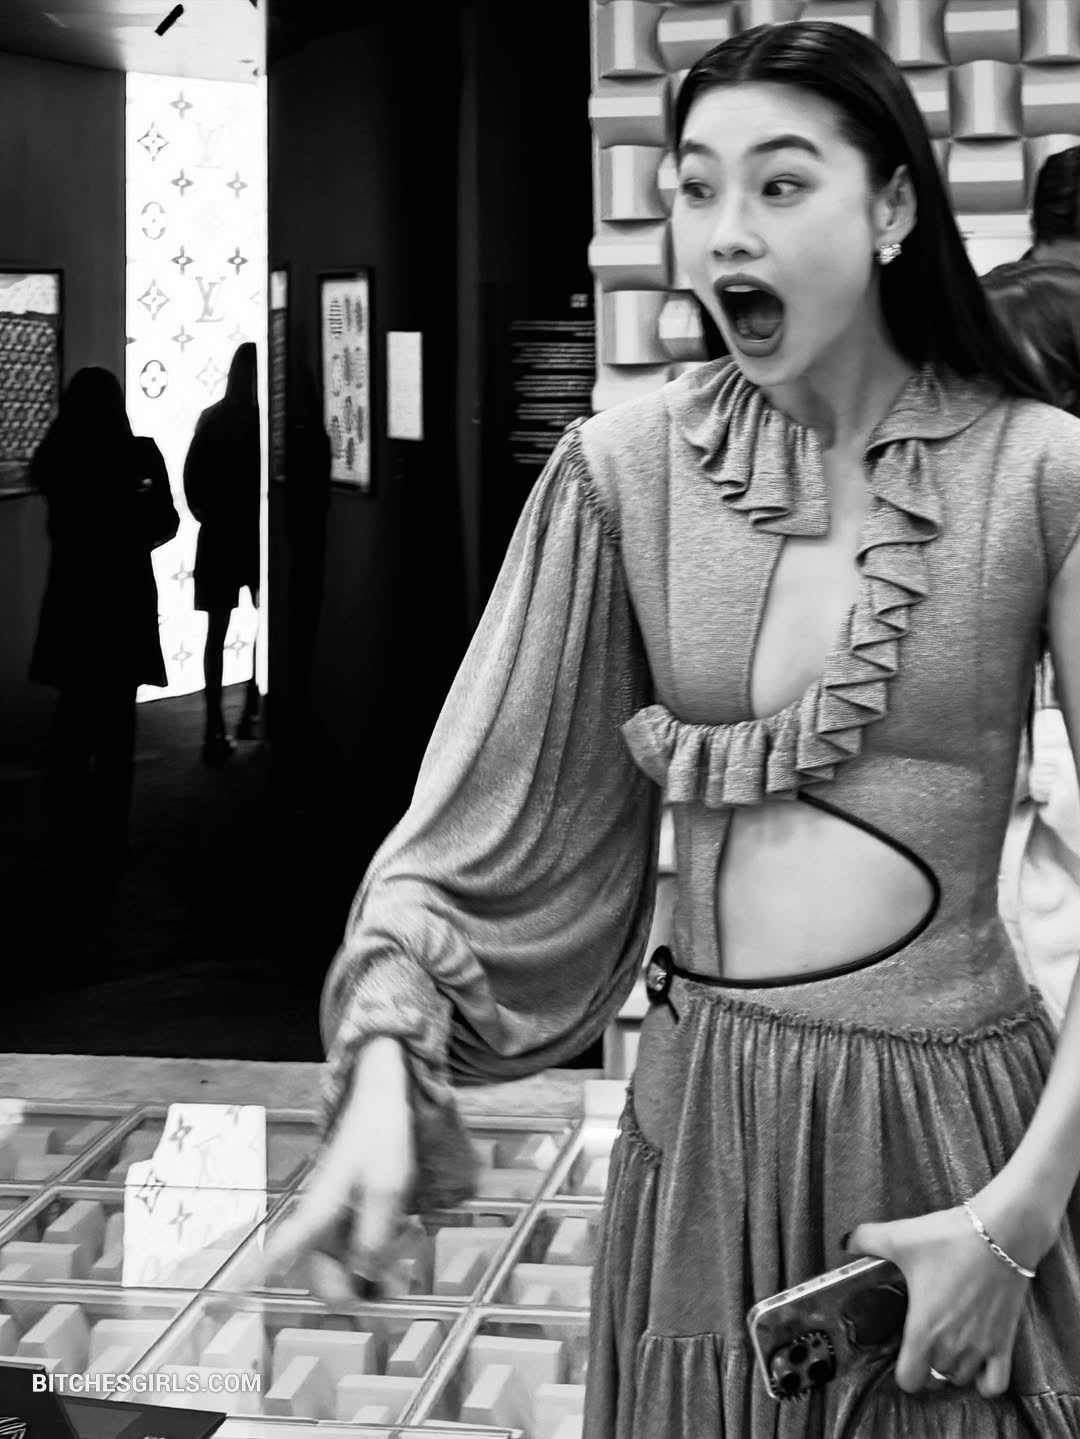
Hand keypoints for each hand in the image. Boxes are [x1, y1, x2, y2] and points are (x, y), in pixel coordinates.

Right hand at [261, 1037, 414, 1301]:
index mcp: (316, 1212)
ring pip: (341, 1267)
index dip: (246, 1281)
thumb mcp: (387, 1188)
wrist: (382, 1100)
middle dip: (351, 1292)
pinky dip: (375, 1259)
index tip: (216, 1306)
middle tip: (389, 1293)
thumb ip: (375, 1237)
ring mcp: (332, 1219)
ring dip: (368, 1277)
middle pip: (321, 1277)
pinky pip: (354, 1251)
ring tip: (398, 1272)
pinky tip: (398, 1249)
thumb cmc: (380, 1137)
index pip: (275, 1253)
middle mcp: (317, 1220)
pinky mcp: (347, 1215)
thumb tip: (363, 1278)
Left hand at [848, 1196, 1040, 1398]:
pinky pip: (996, 1383)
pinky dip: (985, 1381)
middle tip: (923, 1342)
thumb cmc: (950, 1239)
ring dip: (952, 1369)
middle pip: (935, 1379)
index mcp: (923, 1329)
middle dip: (926, 1365)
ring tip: (946, 1345)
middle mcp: (952, 1346)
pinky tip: (977, 1363)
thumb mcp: (899, 1236)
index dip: (903, 1373)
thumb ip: (866, 1240)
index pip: (909, 1380)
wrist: (1000, 1234)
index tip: (902, 1354)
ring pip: (962, 1379)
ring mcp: (981, 1348)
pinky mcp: (1005, 1341)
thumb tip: (846, 1243)